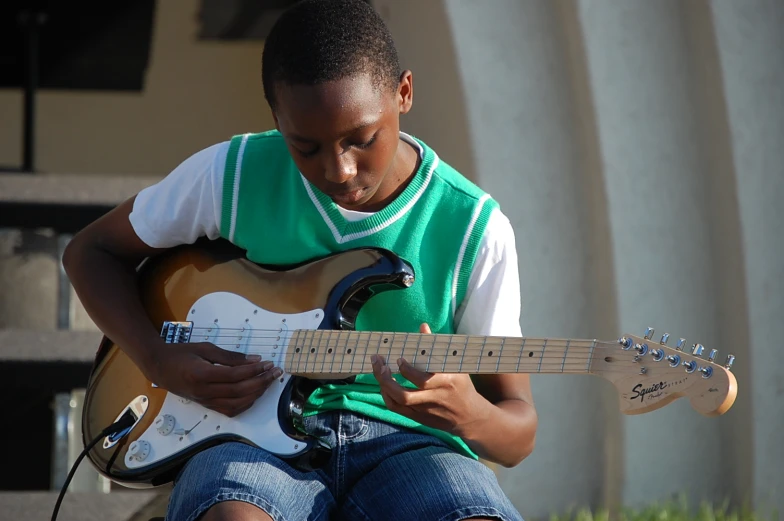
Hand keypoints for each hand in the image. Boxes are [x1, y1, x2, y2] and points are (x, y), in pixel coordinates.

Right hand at [146, 341, 282, 417]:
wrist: (159, 367)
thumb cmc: (181, 354)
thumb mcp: (205, 348)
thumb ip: (230, 356)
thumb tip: (254, 359)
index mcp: (202, 375)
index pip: (235, 376)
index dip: (254, 370)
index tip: (267, 363)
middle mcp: (204, 391)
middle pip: (239, 391)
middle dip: (261, 382)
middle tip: (274, 372)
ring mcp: (205, 401)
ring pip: (237, 404)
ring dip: (256, 394)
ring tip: (268, 382)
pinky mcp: (206, 405)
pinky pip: (230, 410)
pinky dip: (245, 404)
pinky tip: (254, 394)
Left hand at [371, 323, 490, 435]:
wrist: (470, 416)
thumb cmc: (461, 385)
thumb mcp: (454, 366)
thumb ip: (436, 347)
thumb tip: (423, 326)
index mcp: (446, 383)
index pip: (423, 380)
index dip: (407, 370)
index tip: (399, 358)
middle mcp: (435, 399)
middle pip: (405, 395)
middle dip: (387, 380)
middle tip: (379, 363)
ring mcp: (426, 411)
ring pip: (398, 403)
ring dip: (384, 387)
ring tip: (379, 371)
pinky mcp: (420, 419)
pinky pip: (398, 409)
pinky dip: (388, 397)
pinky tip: (384, 385)